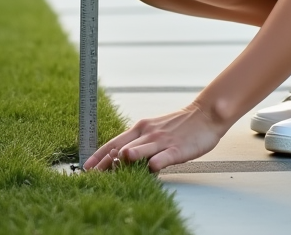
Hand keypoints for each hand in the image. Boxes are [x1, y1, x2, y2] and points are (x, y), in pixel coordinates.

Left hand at [81, 101, 226, 173]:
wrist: (204, 115)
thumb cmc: (178, 126)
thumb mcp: (153, 130)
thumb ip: (138, 142)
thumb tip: (119, 156)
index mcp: (140, 128)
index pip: (114, 143)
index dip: (99, 155)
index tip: (86, 167)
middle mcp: (147, 133)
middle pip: (122, 148)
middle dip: (107, 162)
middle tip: (93, 174)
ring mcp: (162, 141)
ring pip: (141, 149)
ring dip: (130, 156)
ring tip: (119, 163)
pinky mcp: (178, 149)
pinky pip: (165, 156)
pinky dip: (157, 162)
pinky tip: (152, 168)